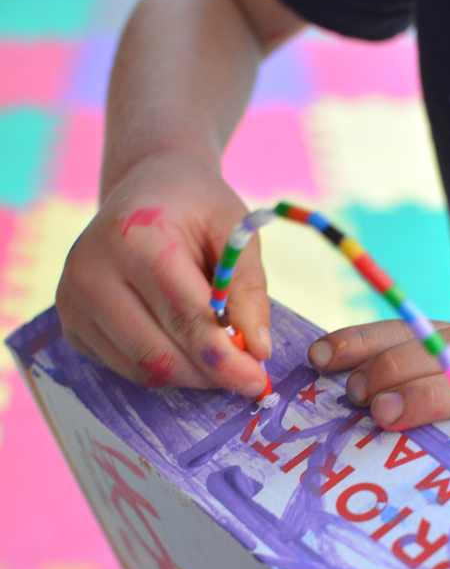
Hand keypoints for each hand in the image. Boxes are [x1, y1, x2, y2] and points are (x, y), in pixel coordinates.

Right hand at [56, 153, 269, 393]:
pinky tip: (184, 346)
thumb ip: (248, 288)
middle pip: (159, 352)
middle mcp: (91, 270)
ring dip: (188, 376)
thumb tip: (258, 350)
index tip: (257, 381)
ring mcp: (74, 300)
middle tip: (245, 378)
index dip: (224, 358)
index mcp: (133, 236)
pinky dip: (162, 370)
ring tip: (218, 356)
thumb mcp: (235, 230)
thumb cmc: (196, 208)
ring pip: (141, 368)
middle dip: (209, 375)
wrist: (146, 187)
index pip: (184, 316)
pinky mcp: (71, 323)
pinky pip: (125, 367)